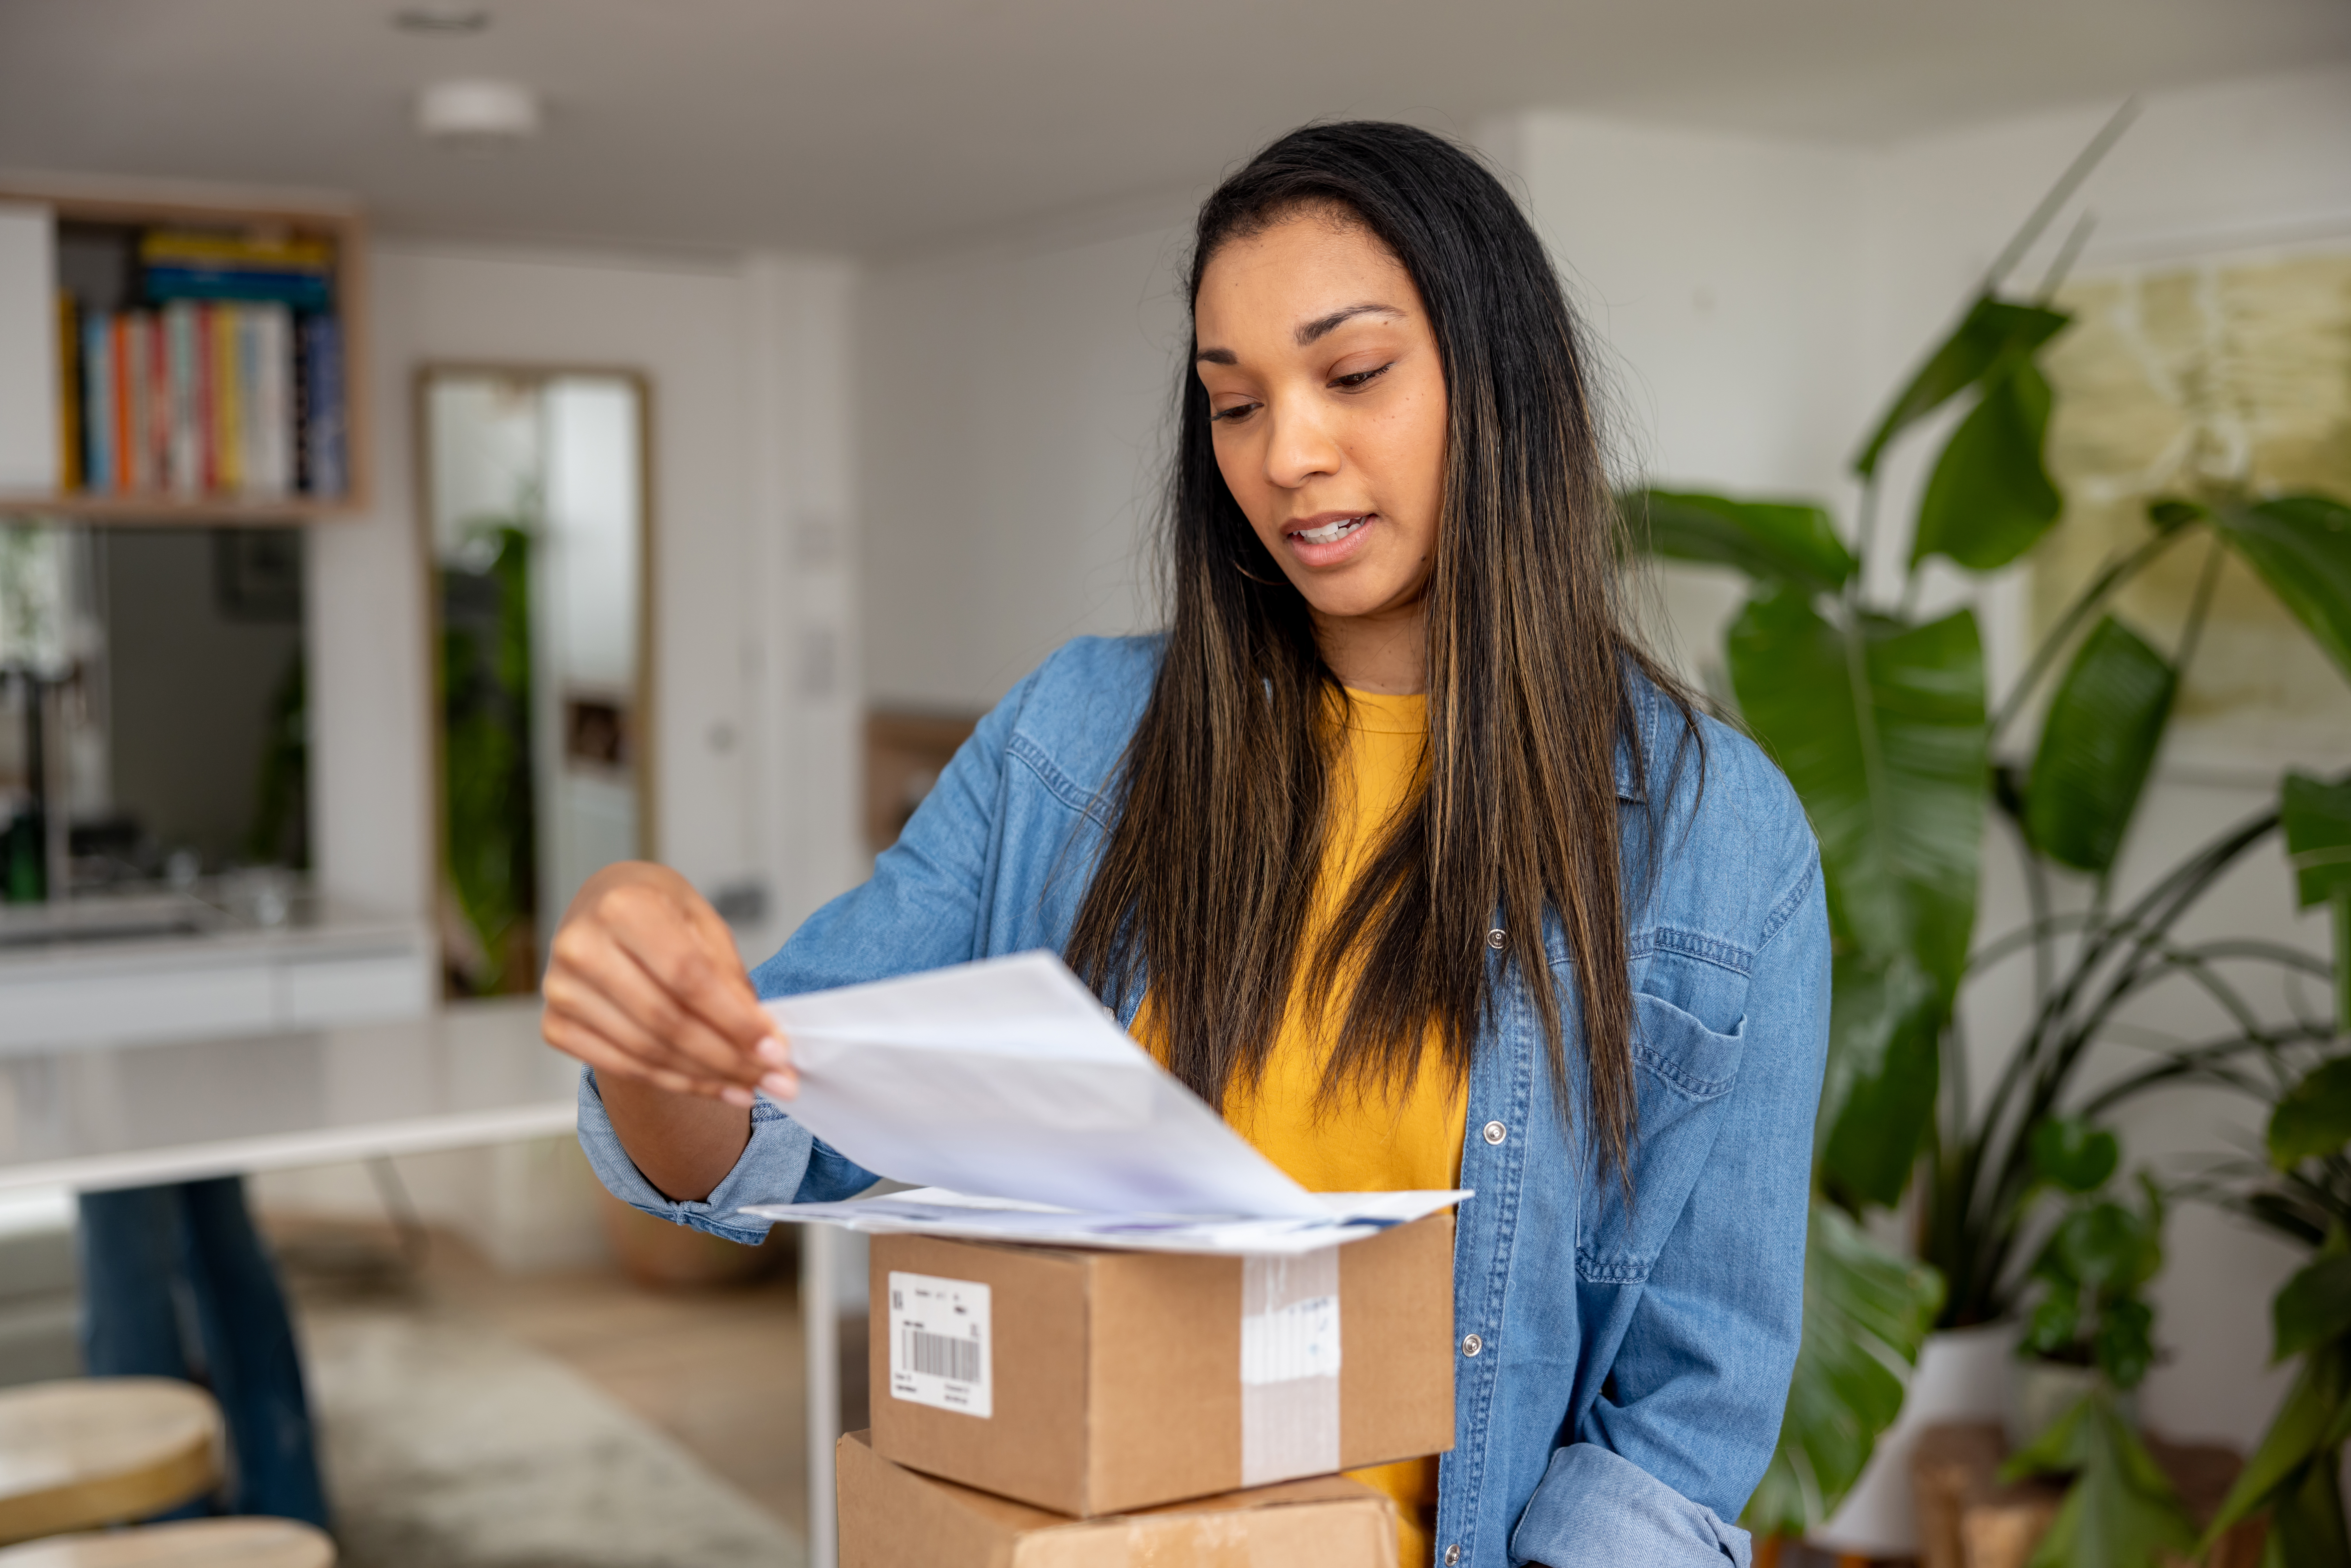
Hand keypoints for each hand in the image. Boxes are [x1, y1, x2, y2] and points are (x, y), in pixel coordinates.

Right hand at [540, 861, 795, 1107]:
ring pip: (646, 1051)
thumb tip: (763, 1038)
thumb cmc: (655, 909)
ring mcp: (561, 990)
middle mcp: (581, 946)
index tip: (777, 1050)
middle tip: (774, 1079)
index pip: (688, 976)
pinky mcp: (556, 1024)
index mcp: (622, 905)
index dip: (734, 1019)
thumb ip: (728, 975)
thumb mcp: (701, 921)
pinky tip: (711, 1086)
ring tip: (751, 1088)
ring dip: (706, 1078)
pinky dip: (672, 1082)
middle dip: (728, 1058)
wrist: (600, 908)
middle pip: (667, 1021)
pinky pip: (622, 1066)